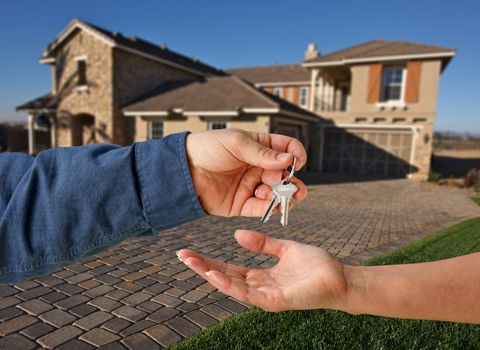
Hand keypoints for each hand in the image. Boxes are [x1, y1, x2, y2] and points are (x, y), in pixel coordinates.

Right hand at [177, 230, 348, 311]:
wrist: (340, 277)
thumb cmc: (316, 265)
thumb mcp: (284, 248)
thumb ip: (262, 243)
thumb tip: (237, 234)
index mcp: (261, 276)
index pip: (229, 267)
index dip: (209, 259)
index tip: (190, 250)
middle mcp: (259, 287)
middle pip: (225, 276)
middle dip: (202, 266)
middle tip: (181, 255)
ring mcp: (266, 296)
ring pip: (231, 286)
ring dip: (210, 274)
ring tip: (192, 263)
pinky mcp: (275, 301)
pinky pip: (248, 293)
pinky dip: (229, 284)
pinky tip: (215, 274)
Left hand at [185, 128, 306, 216]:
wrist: (182, 169)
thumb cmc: (206, 148)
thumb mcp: (235, 143)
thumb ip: (262, 153)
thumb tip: (287, 160)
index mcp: (258, 146)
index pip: (285, 149)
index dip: (295, 154)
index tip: (298, 162)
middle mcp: (257, 167)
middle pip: (284, 175)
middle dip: (292, 182)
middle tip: (295, 188)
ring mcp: (250, 185)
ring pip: (275, 193)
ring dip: (283, 196)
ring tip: (283, 197)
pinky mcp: (241, 204)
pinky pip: (260, 208)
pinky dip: (269, 208)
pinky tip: (274, 206)